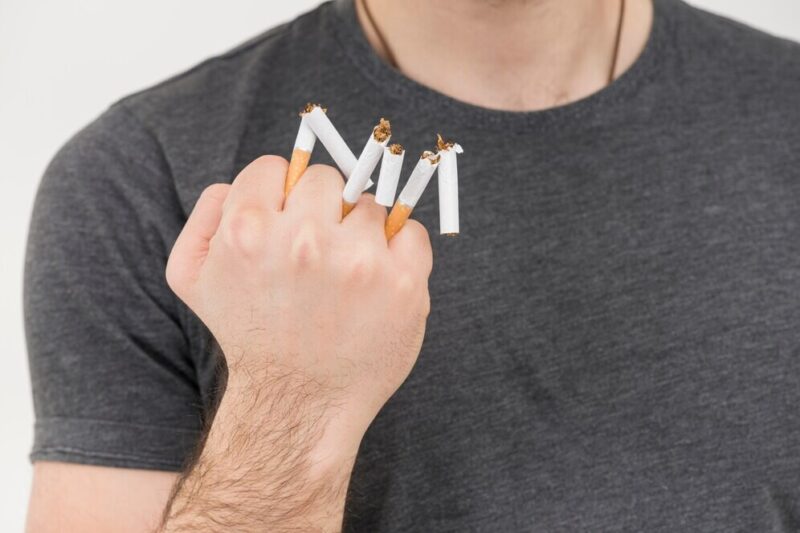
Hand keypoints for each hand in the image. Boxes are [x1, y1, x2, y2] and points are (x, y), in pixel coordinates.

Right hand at [162, 156, 431, 530]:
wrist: (299, 402)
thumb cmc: (248, 336)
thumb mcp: (192, 278)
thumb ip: (206, 215)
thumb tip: (244, 183)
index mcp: (248, 232)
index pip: (273, 167)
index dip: (278, 193)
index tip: (285, 222)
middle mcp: (304, 242)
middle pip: (325, 179)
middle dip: (320, 209)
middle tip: (317, 250)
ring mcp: (360, 262)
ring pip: (370, 203)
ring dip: (361, 231)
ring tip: (346, 273)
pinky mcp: (404, 284)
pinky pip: (412, 231)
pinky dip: (401, 249)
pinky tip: (378, 279)